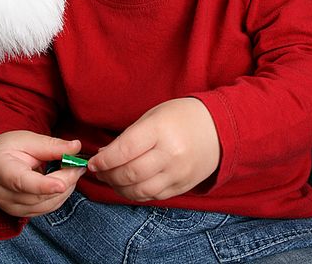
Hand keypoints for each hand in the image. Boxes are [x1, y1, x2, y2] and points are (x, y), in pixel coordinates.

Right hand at [0, 130, 86, 217]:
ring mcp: (10, 207)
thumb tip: (76, 147)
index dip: (43, 186)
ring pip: (45, 206)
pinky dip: (59, 197)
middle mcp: (4, 194)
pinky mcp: (19, 213)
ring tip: (74, 171)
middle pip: (39, 195)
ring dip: (65, 190)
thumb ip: (52, 145)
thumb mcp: (28, 139)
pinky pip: (44, 210)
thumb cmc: (8, 147)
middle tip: (79, 165)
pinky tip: (65, 182)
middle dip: (64, 181)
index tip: (62, 185)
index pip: (23, 182)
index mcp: (2, 171)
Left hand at [88, 98, 220, 201]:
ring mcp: (178, 173)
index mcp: (161, 130)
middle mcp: (170, 154)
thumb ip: (130, 136)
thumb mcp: (154, 115)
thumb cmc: (182, 116)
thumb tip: (104, 155)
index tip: (93, 162)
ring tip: (111, 179)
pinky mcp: (182, 187)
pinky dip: (136, 193)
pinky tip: (129, 185)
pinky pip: (153, 196)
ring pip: (139, 191)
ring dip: (118, 188)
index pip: (125, 150)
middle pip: (130, 174)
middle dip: (108, 175)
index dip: (104, 160)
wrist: (219, 128)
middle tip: (99, 171)